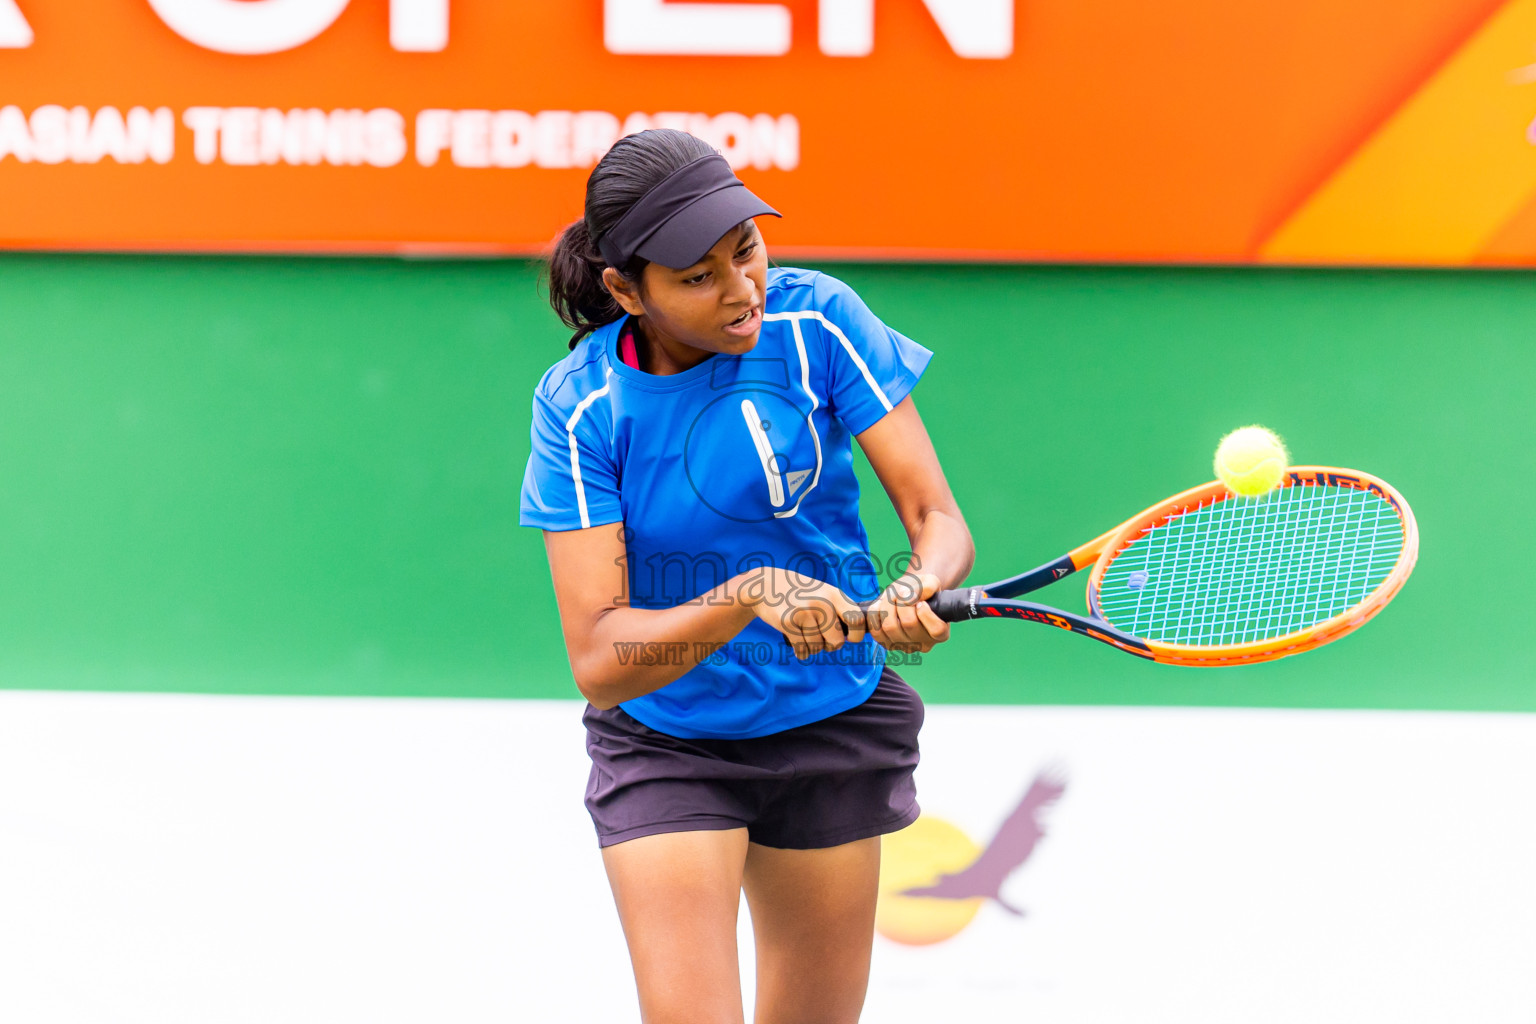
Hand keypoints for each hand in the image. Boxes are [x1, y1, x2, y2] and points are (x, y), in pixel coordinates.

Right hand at [739, 568, 866, 659]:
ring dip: (812, 647)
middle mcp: (822, 603)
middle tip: (822, 638)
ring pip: (817, 647)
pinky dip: (800, 651)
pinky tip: (797, 642)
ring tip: (805, 635)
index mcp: (834, 595)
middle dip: (830, 646)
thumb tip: (856, 634)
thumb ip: (839, 609)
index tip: (849, 638)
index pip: (857, 620)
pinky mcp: (788, 622)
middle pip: (837, 642)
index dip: (856, 635)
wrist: (766, 585)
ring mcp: (804, 612)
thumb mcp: (823, 592)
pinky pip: (802, 649)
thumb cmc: (800, 593)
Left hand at [864, 572, 950, 654]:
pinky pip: (875, 630)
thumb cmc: (921, 591)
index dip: (926, 613)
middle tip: (903, 592)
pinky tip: (882, 606)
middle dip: (903, 602)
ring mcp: (904, 646)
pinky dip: (876, 614)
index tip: (921, 602)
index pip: (936, 629)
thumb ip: (928, 587)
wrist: (905, 596)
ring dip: (888, 605)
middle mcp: (924, 644)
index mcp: (941, 633)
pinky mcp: (886, 643)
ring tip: (892, 597)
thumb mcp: (929, 582)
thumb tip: (913, 597)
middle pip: (909, 623)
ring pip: (890, 626)